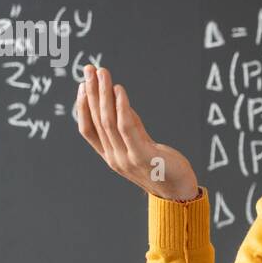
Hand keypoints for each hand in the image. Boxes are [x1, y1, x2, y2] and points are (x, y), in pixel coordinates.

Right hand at [75, 65, 199, 200]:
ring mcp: (126, 158)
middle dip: (91, 92)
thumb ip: (130, 127)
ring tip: (102, 73)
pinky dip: (122, 107)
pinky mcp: (142, 156)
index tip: (81, 85)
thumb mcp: (141, 144)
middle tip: (88, 69)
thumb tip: (120, 101)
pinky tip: (120, 90)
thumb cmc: (162, 167)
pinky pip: (127, 127)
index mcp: (110, 156)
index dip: (82, 106)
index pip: (87, 130)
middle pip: (97, 120)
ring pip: (109, 121)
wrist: (180, 192)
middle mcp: (114, 158)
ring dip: (104, 94)